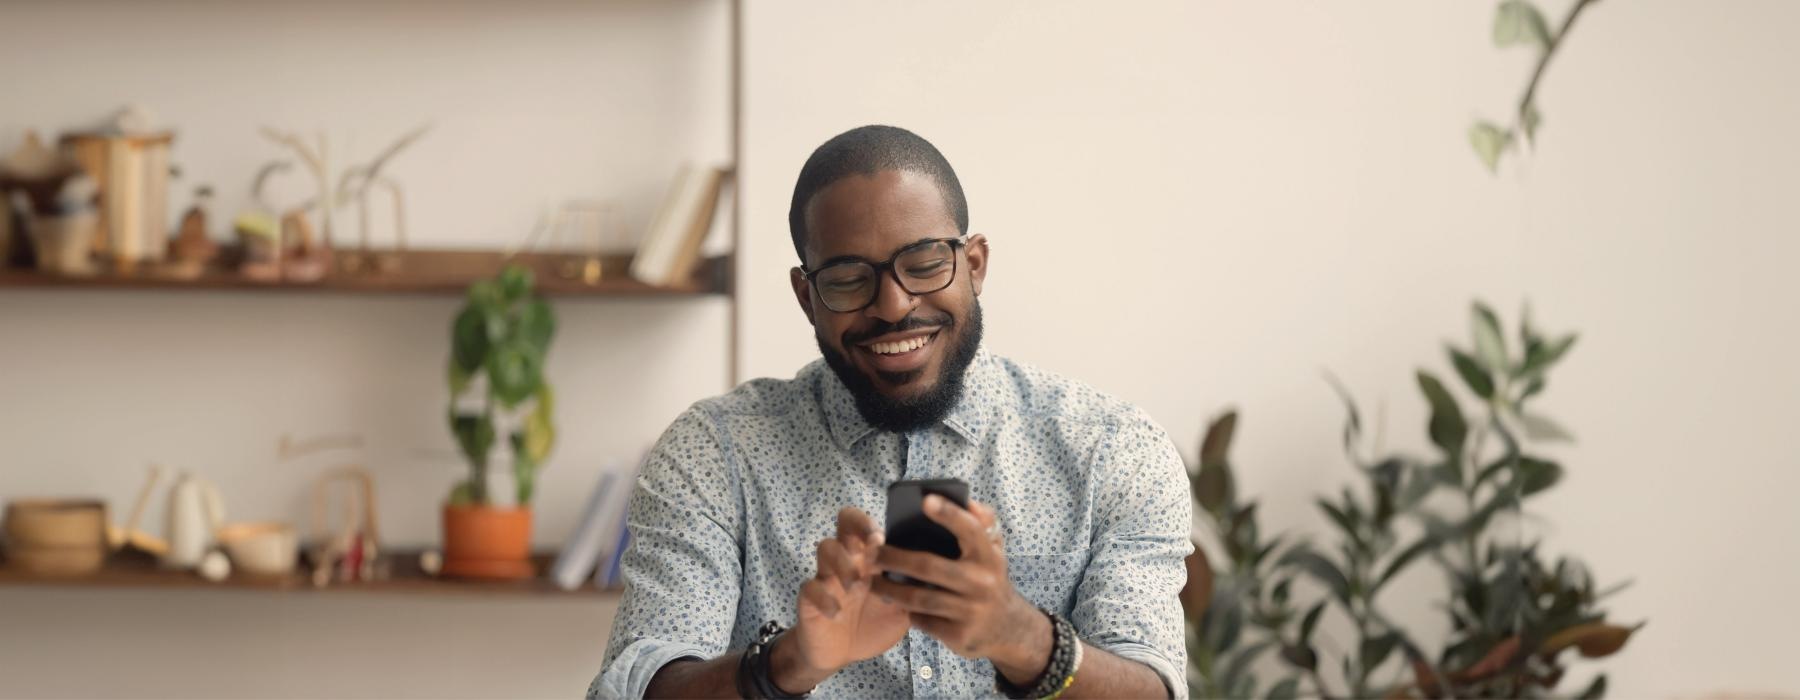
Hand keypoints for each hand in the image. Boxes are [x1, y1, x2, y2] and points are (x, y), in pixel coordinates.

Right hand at [775, 507, 910, 691]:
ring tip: (855, 585)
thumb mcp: (901, 607)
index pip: (869, 523)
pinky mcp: (810, 598)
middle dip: (857, 526)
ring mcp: (827, 576)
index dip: (873, 522)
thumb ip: (915, 590)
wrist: (843, 653)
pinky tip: (836, 612)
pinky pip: (810, 587)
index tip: (883, 537)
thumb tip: (944, 576)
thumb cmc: (874, 622)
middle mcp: (848, 558)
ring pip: (825, 547)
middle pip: (844, 521)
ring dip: (842, 562)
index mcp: (871, 557)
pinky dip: (823, 598)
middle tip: (871, 545)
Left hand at [871, 497, 1053, 684]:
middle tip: (871, 553)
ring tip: (872, 580)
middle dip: (894, 558)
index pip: (970, 530)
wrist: (1008, 629)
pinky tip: (896, 602)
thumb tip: (968, 501)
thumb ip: (982, 524)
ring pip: (919, 598)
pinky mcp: (958, 635)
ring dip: (889, 588)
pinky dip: (906, 611)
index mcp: (989, 556)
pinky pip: (922, 620)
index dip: (949, 513)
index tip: (925, 499)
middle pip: (928, 566)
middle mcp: (982, 582)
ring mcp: (970, 611)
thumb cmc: (989, 578)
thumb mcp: (993, 551)